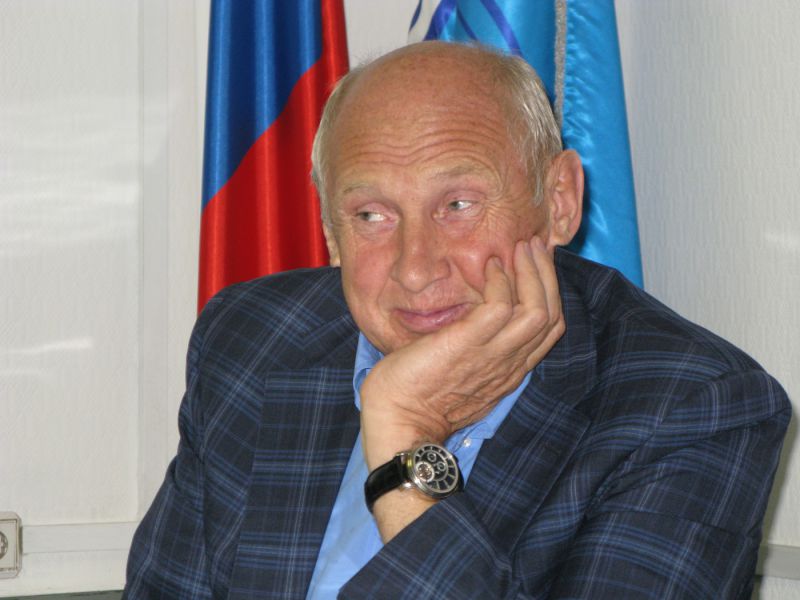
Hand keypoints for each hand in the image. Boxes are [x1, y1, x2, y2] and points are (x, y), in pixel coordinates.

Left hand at [360, 237, 564, 470]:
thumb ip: (474, 350)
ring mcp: (491, 356)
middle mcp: (509, 364)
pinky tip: (489, 266)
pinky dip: (500, 282)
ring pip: (537, 309)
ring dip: (532, 272)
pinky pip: (500, 307)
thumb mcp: (459, 372)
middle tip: (534, 245)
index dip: (549, 292)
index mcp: (509, 371)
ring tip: (520, 247)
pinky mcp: (467, 345)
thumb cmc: (417, 398)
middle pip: (550, 315)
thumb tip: (470, 320)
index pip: (549, 329)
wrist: (398, 425)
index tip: (537, 265)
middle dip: (547, 275)